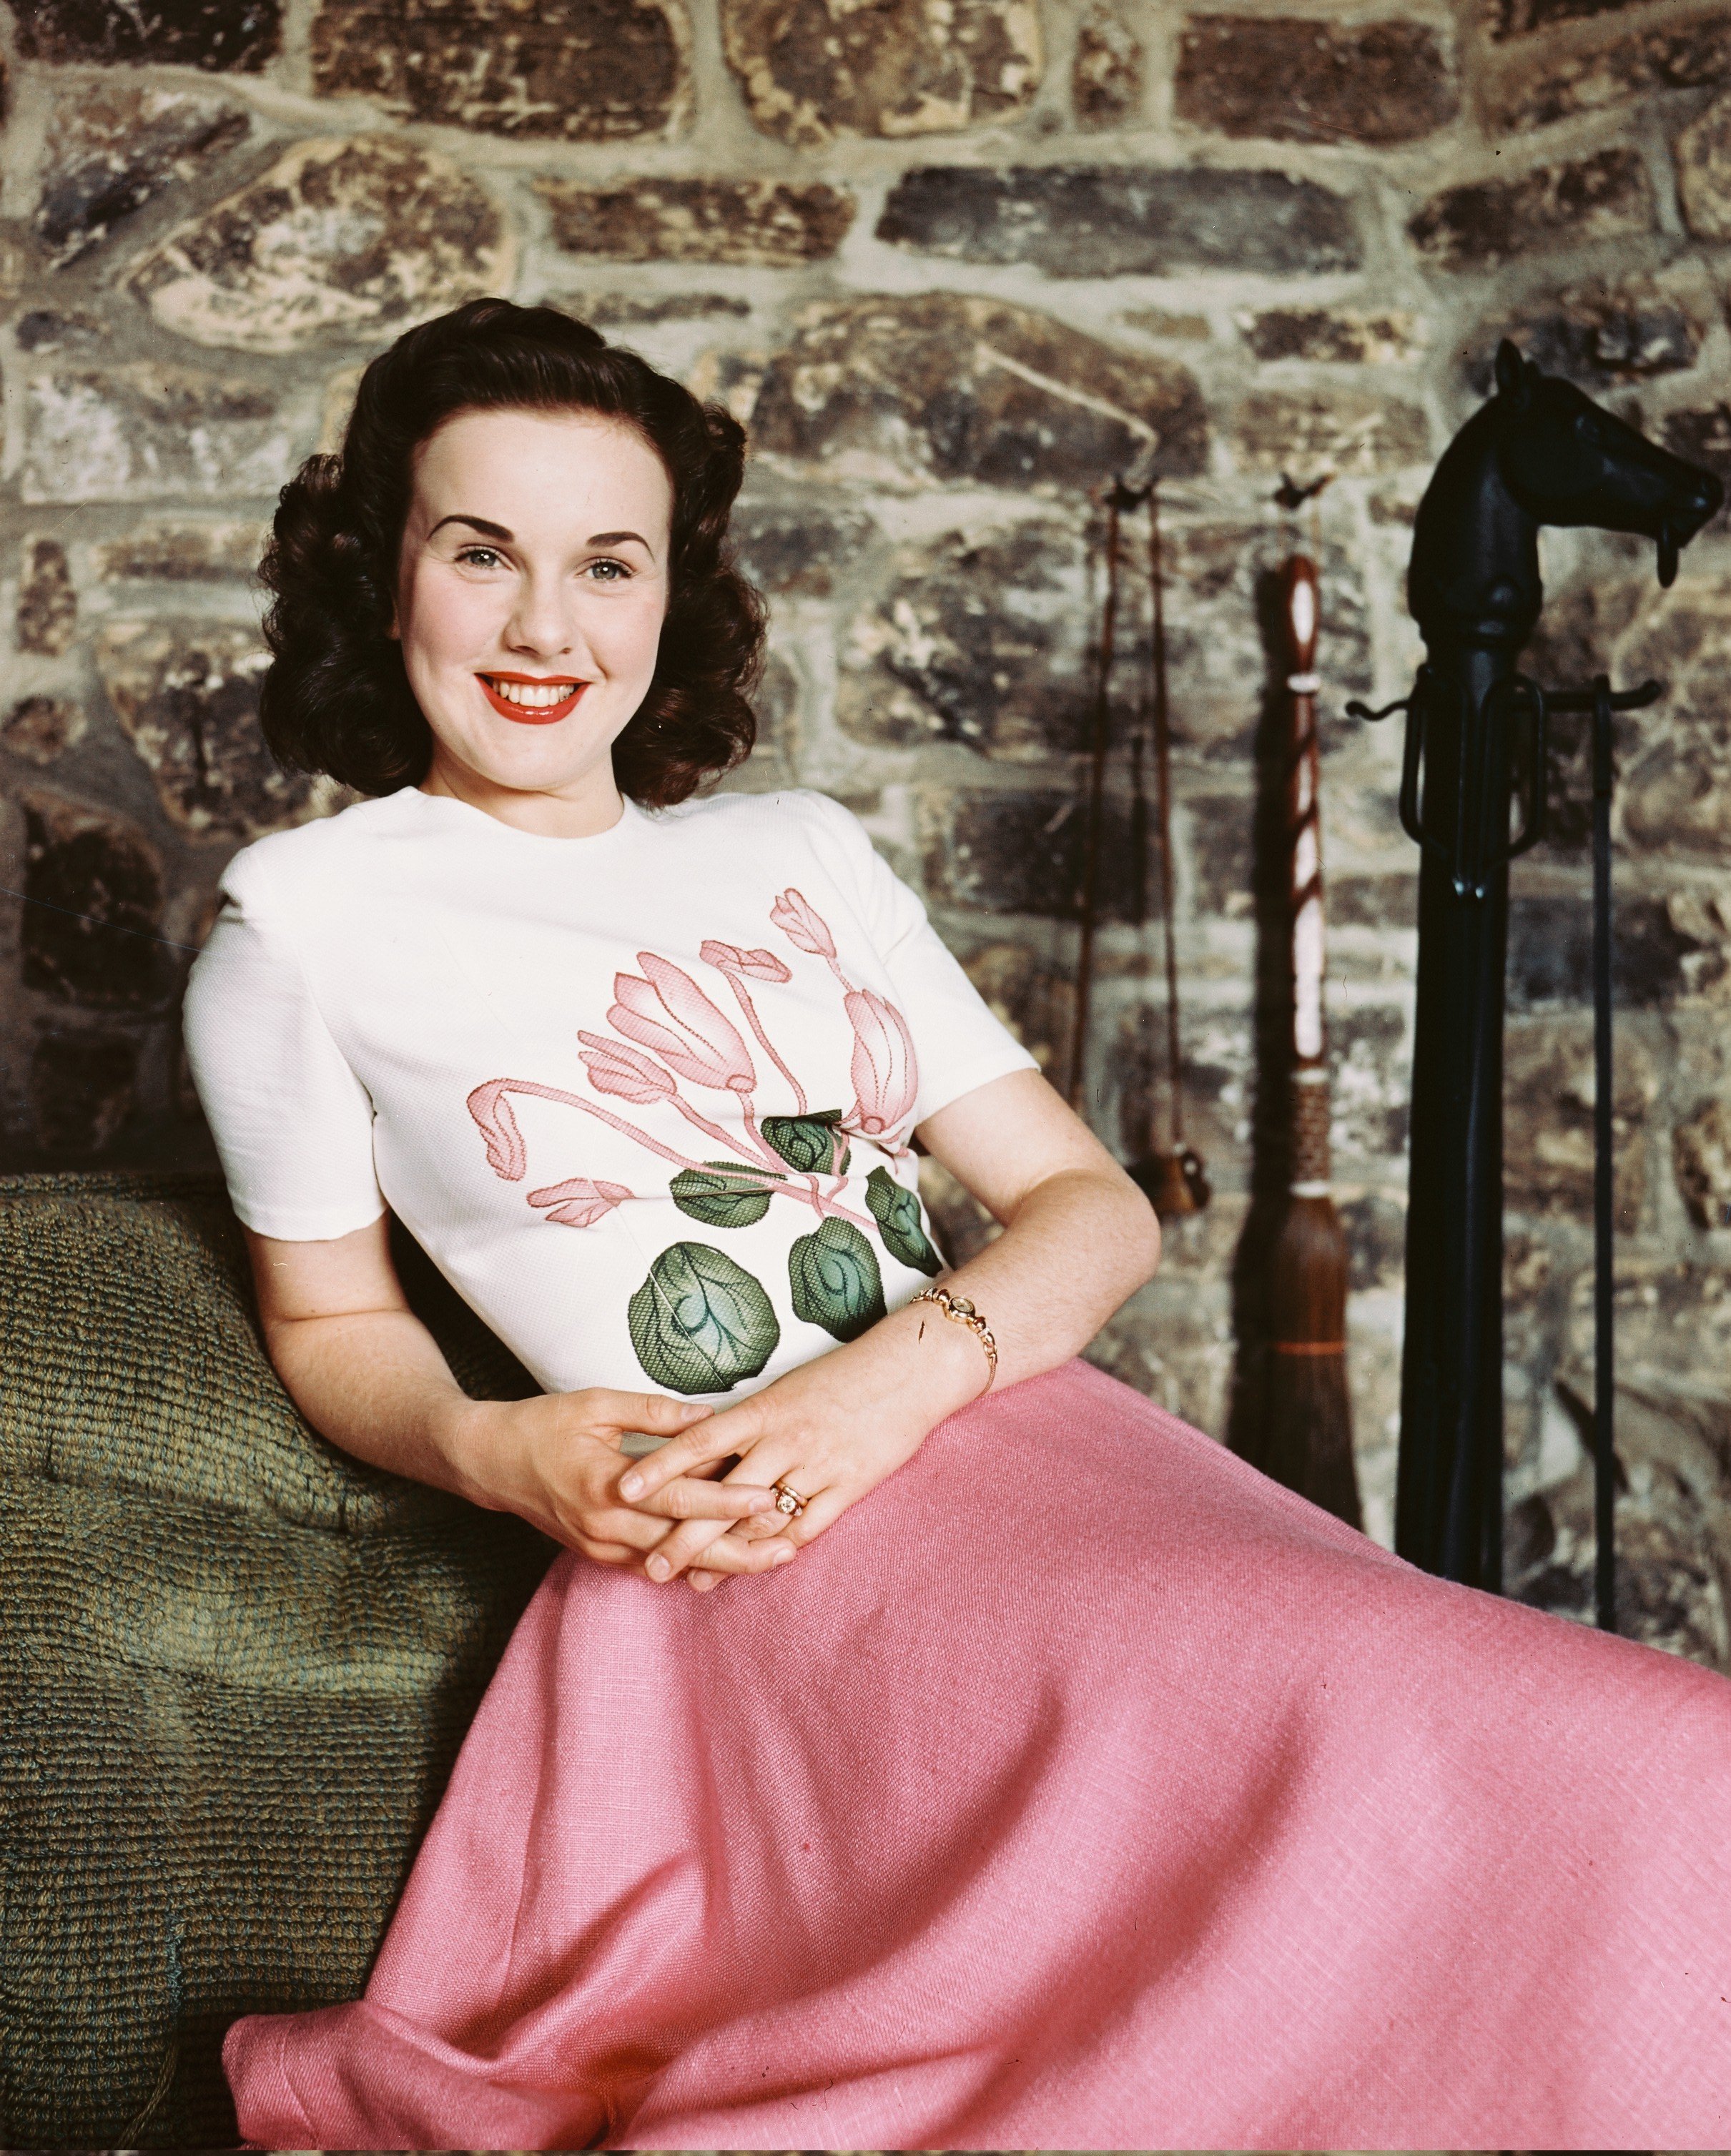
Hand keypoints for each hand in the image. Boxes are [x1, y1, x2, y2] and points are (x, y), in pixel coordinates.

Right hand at [445, 1388, 794, 1578]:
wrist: (490, 1462)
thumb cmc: (542, 1425)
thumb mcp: (596, 1404)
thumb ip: (654, 1413)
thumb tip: (709, 1415)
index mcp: (608, 1485)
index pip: (679, 1499)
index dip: (727, 1501)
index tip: (769, 1498)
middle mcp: (606, 1526)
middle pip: (684, 1548)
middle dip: (740, 1551)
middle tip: (790, 1546)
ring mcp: (602, 1547)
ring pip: (673, 1565)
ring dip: (722, 1563)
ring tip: (771, 1554)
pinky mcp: (600, 1554)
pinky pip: (653, 1566)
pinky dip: (691, 1565)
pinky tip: (727, 1558)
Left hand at [614, 1300, 987, 1588]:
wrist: (910, 1370)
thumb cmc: (842, 1377)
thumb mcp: (786, 1391)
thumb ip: (746, 1424)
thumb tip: (697, 1451)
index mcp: (764, 1408)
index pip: (700, 1438)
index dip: (661, 1465)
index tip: (622, 1488)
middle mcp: (786, 1438)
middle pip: (724, 1493)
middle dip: (684, 1533)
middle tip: (651, 1565)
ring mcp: (818, 1464)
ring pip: (762, 1519)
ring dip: (726, 1553)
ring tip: (694, 1580)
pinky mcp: (850, 1486)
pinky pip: (808, 1527)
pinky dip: (777, 1550)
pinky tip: (754, 1567)